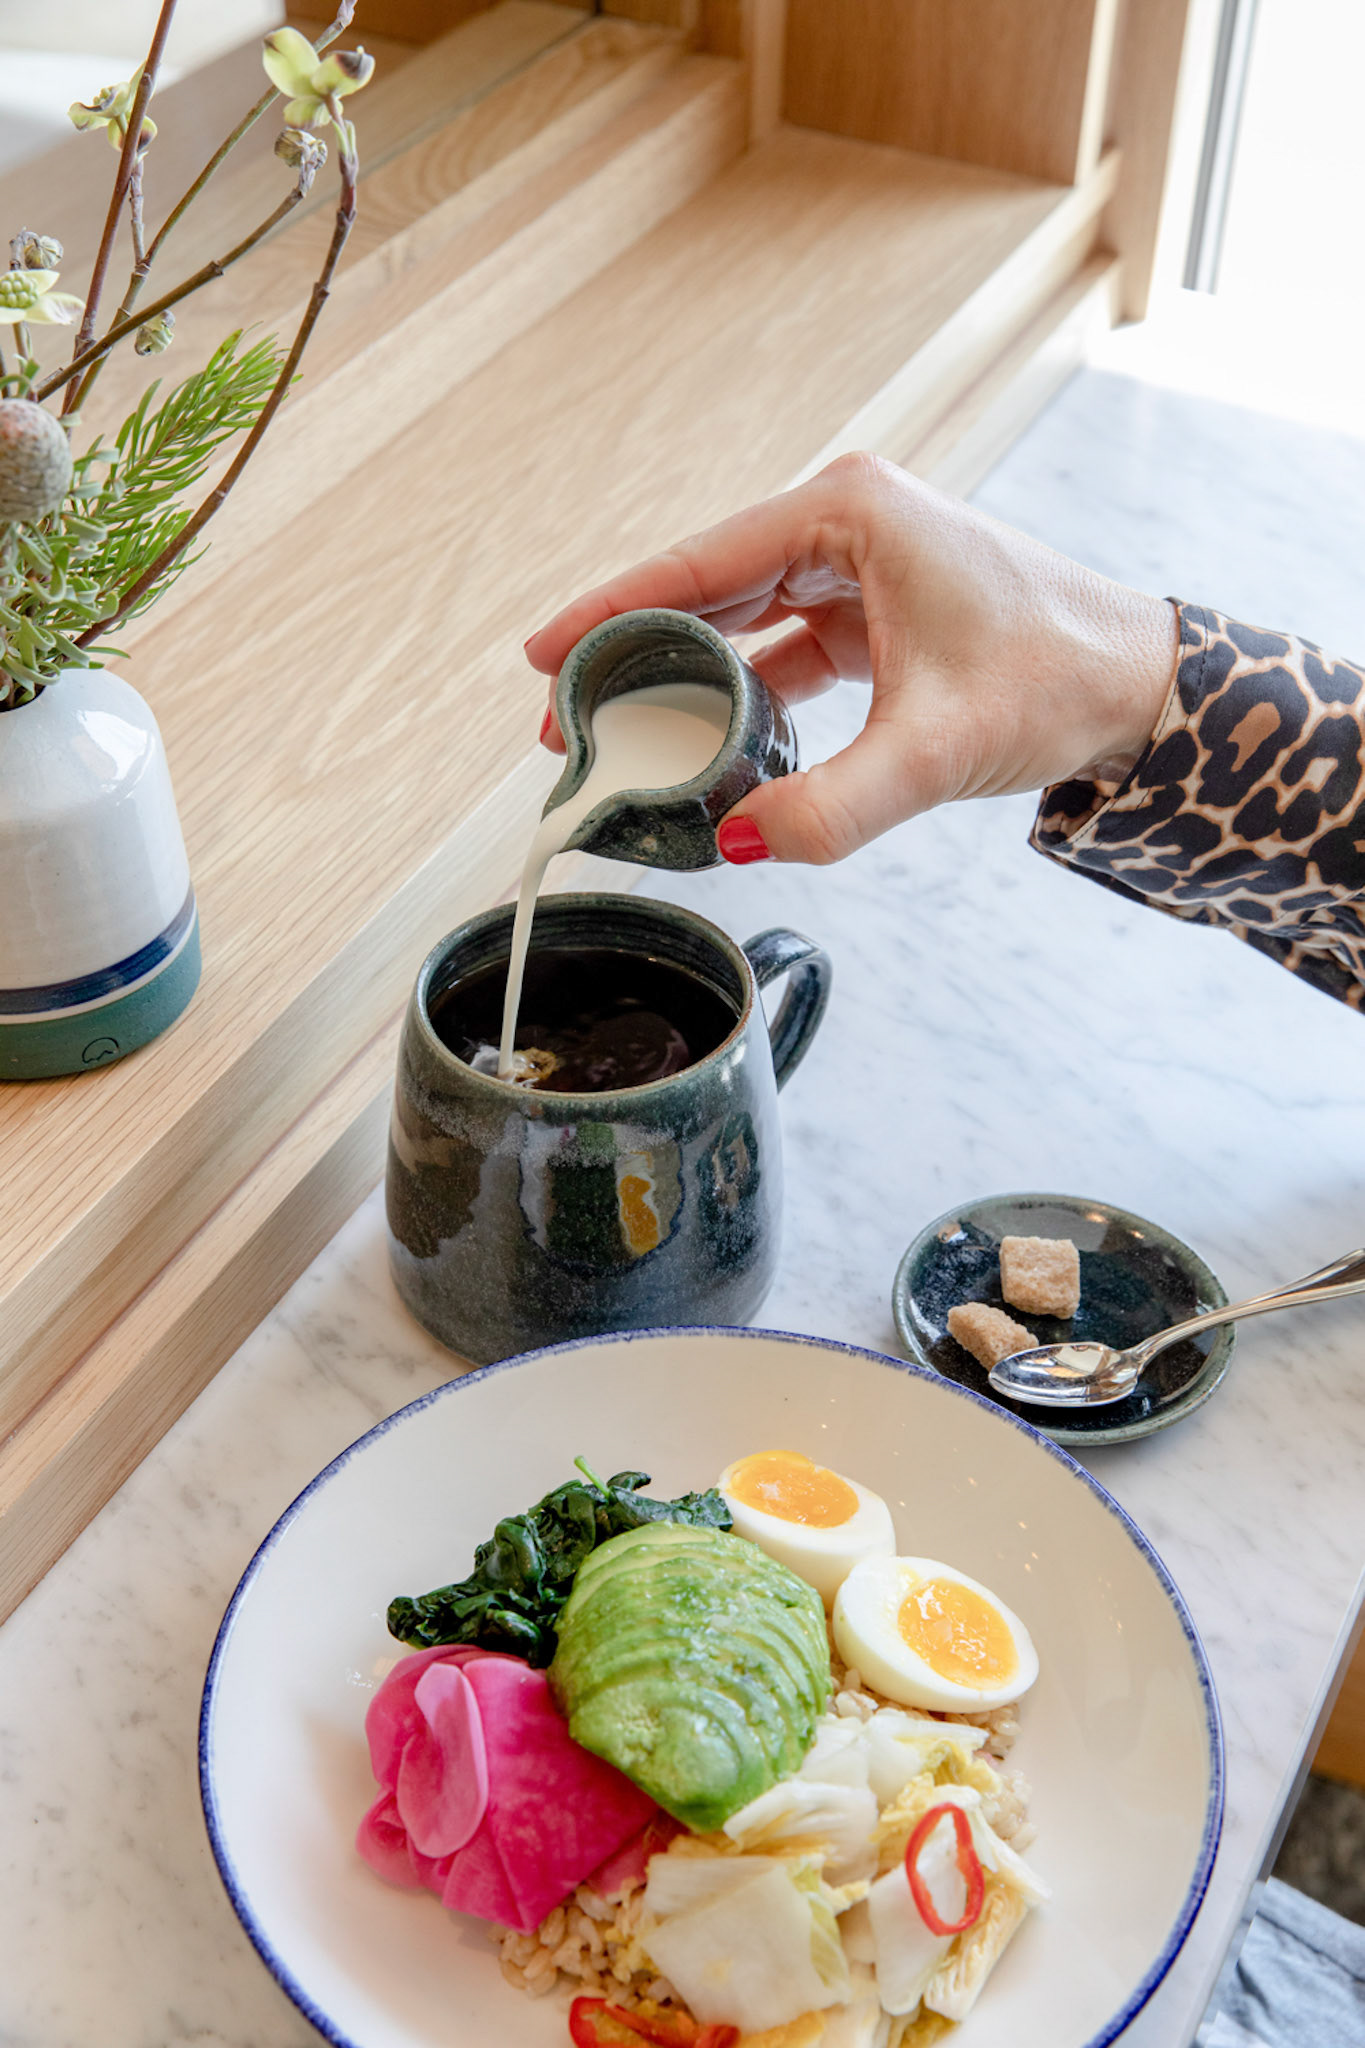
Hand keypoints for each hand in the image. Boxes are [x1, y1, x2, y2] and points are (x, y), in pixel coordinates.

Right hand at [523, 454, 1177, 864]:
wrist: (1138, 688)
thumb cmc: (1057, 678)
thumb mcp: (934, 748)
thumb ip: (832, 804)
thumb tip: (740, 846)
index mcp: (849, 513)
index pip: (700, 562)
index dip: (610, 609)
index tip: (539, 651)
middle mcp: (845, 523)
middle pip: (706, 588)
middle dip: (634, 653)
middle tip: (566, 719)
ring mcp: (858, 565)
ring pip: (739, 620)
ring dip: (683, 678)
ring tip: (620, 736)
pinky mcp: (873, 611)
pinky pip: (780, 650)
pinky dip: (741, 696)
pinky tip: (705, 744)